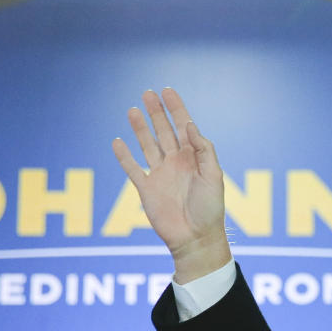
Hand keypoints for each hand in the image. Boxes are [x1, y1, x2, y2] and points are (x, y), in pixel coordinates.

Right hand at [112, 88, 231, 282]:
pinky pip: (132, 169)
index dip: (176, 109)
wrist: (196, 239)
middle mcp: (176, 163)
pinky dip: (124, 156)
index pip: (183, 127)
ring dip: (140, 128)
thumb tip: (189, 125)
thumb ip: (204, 150)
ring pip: (147, 145)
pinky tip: (117, 142)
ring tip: (132, 109)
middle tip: (148, 93)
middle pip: (163, 132)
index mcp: (194, 158)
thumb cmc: (210, 210)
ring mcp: (160, 175)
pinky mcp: (146, 190)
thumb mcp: (214, 176)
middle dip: (156, 112)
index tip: (167, 91)